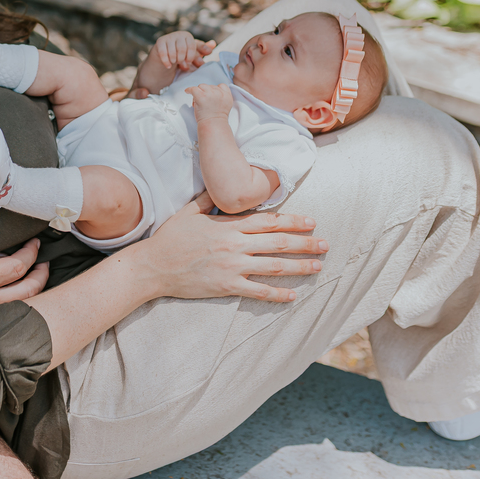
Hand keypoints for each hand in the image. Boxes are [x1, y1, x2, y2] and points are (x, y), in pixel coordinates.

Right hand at [0, 239, 49, 307]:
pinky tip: (25, 291)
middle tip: (43, 260)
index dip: (31, 253)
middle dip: (42, 272)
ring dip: (37, 288)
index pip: (17, 267)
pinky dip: (25, 300)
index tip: (34, 243)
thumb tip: (9, 254)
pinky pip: (13, 312)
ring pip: (26, 305)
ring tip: (38, 274)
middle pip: (29, 289)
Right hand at [132, 193, 326, 302]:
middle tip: (326, 244)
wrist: (153, 266)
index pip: (269, 221)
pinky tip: (293, 294)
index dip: (293, 221)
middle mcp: (234, 245)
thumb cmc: (170, 237)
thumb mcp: (188, 211)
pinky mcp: (226, 286)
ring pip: (274, 266)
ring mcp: (232, 267)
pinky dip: (277, 293)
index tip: (311, 221)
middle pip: (278, 243)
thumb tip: (224, 185)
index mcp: (228, 226)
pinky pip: (258, 291)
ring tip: (318, 266)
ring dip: (299, 266)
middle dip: (305, 243)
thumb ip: (209, 198)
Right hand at [152, 32, 214, 71]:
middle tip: (182, 64)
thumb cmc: (182, 55)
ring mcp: (169, 37)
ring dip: (174, 61)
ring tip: (175, 63)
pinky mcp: (160, 42)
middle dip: (182, 59)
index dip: (191, 56)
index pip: (192, 45)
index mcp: (188, 36)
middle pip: (182, 49)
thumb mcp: (193, 53)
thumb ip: (203, 49)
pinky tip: (168, 66)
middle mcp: (178, 34)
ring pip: (173, 52)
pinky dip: (167, 62)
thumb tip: (213, 44)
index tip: (190, 62)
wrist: (165, 57)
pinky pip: (164, 53)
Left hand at [185, 83, 233, 121]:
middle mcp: (219, 93)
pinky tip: (187, 92)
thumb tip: (210, 93)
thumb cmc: (216, 120)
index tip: (210, 94)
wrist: (213, 126)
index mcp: (227, 96)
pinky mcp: (201, 96)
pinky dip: (189, 90)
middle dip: (205, 92)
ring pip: (201, 86)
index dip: (215, 89)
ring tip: (198, 102)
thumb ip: (220, 98)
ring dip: (199, 92)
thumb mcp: (224, 106)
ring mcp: (210, 94)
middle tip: (203, 103)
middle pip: (210, 86)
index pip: (222, 86)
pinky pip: (193, 88)